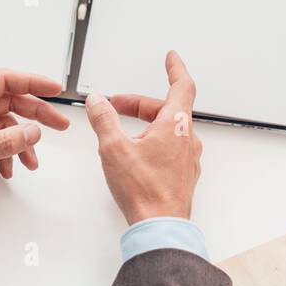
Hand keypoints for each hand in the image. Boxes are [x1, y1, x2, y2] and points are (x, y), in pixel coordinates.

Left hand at [0, 70, 70, 212]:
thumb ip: (6, 142)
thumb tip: (33, 131)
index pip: (6, 80)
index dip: (33, 82)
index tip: (54, 89)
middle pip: (9, 101)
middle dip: (35, 114)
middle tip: (57, 124)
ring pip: (4, 122)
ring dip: (20, 142)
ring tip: (31, 160)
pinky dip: (5, 152)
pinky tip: (8, 168)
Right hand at [85, 51, 201, 225]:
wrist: (160, 227)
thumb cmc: (144, 191)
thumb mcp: (114, 148)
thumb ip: (104, 119)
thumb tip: (97, 101)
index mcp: (176, 125)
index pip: (182, 85)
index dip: (175, 68)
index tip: (171, 58)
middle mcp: (187, 139)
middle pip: (166, 109)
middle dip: (139, 104)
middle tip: (116, 105)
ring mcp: (187, 159)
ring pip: (167, 130)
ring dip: (145, 124)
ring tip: (120, 133)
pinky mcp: (183, 175)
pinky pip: (169, 148)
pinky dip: (152, 142)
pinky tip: (135, 155)